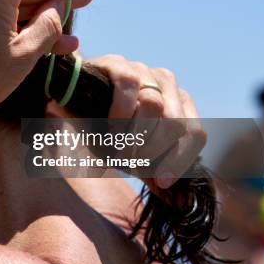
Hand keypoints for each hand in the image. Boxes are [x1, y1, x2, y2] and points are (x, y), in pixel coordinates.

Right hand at [88, 55, 206, 188]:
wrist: (68, 98)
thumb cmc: (102, 127)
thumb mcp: (131, 152)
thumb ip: (152, 170)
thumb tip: (174, 200)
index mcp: (177, 103)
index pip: (195, 134)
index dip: (180, 161)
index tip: (162, 182)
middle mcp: (164, 84)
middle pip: (176, 123)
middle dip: (152, 151)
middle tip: (129, 163)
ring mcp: (142, 70)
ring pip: (154, 105)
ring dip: (135, 135)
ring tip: (117, 149)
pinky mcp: (118, 62)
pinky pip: (128, 85)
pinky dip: (120, 112)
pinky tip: (110, 126)